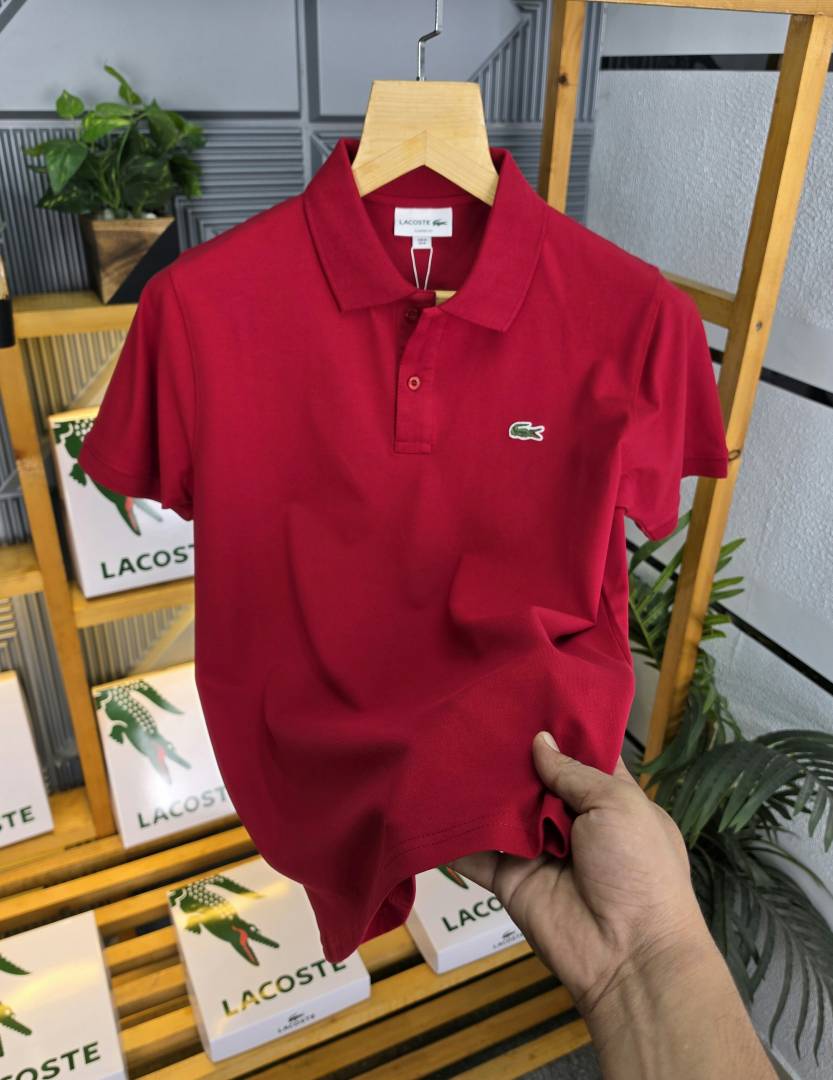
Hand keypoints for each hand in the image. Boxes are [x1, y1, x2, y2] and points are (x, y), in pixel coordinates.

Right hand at [448, 730, 707, 1016]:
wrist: (628, 954)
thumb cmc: (638, 868)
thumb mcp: (616, 805)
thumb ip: (573, 772)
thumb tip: (539, 739)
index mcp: (607, 798)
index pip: (578, 755)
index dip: (556, 729)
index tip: (524, 694)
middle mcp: (570, 819)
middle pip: (532, 778)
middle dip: (508, 751)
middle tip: (470, 711)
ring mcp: (537, 849)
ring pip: (500, 810)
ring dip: (477, 786)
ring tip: (442, 742)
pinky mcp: (509, 878)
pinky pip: (476, 853)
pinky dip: (453, 834)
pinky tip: (425, 801)